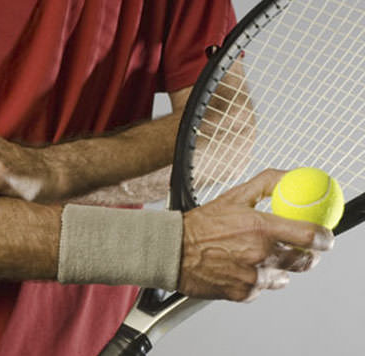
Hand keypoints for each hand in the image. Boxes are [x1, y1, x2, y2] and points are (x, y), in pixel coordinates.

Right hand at [178, 169, 334, 301]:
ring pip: (283, 277)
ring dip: (276, 268)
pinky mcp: (243, 293)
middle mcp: (260, 253)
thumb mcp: (233, 196)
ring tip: (253, 256)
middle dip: (304, 255)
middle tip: (296, 248)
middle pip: (304, 262)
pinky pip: (261, 288)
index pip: (311, 236)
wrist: (172, 251)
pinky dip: (255, 280)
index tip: (323, 237)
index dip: (324, 238)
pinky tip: (238, 267)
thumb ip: (266, 184)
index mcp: (261, 227)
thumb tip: (289, 176)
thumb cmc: (199, 225)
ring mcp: (252, 276)